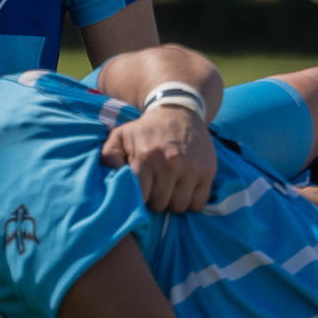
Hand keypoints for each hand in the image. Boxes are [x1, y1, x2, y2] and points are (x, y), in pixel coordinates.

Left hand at [99, 106, 214, 212]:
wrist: (179, 111)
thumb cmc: (146, 130)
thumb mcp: (121, 136)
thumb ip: (108, 156)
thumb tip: (110, 178)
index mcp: (146, 156)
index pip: (140, 197)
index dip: (138, 199)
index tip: (139, 193)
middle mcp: (170, 163)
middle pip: (160, 205)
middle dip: (155, 201)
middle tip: (154, 189)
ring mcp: (191, 168)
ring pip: (179, 207)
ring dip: (172, 203)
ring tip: (168, 189)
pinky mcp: (208, 171)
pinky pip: (198, 203)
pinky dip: (190, 202)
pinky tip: (183, 190)